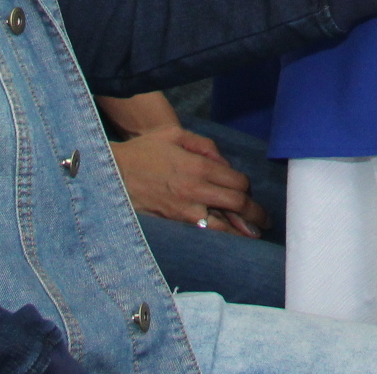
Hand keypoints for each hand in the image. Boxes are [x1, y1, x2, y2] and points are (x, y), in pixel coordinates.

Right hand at [111, 126, 258, 234]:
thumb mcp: (175, 135)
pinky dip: (218, 237)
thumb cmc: (145, 150)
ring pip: (222, 225)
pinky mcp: (173, 223)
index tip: (248, 191)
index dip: (247, 188)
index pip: (237, 182)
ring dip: (242, 231)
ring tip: (254, 235)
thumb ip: (204, 146)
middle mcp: (195, 190)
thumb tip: (223, 163)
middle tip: (265, 220)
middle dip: (255, 213)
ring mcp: (184, 210)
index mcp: (198, 166)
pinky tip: (228, 241)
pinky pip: (202, 233)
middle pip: (236, 204)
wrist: (111, 172)